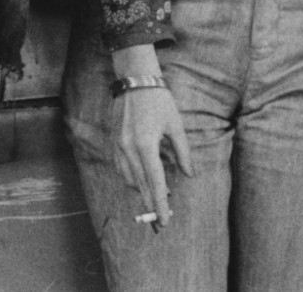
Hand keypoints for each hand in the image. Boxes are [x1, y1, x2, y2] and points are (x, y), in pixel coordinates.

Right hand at [114, 85, 192, 234]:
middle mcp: (129, 149)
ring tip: (156, 197)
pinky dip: (131, 179)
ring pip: (129, 179)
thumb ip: (182, 152)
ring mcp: (118, 146)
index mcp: (146, 145)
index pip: (155, 182)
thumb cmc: (158, 101)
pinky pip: (121, 169)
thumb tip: (189, 174)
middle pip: (140, 186)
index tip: (165, 220)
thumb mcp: (175, 126)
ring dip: (142, 191)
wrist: (134, 81)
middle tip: (159, 221)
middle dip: (150, 205)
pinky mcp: (113, 142)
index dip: (161, 203)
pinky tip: (141, 181)